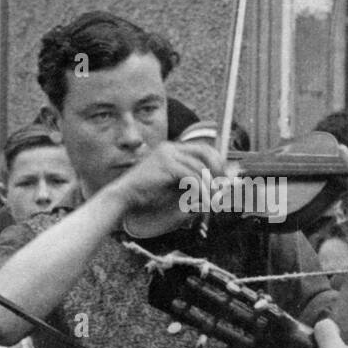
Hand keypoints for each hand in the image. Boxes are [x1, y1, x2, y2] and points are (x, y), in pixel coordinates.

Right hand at [107, 140, 223, 214]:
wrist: (124, 197)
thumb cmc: (147, 194)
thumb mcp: (174, 186)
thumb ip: (192, 182)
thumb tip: (217, 184)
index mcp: (171, 150)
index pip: (203, 148)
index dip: (217, 162)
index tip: (224, 178)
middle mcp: (170, 148)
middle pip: (205, 151)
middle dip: (218, 169)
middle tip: (223, 187)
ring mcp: (167, 154)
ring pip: (199, 167)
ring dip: (209, 186)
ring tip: (213, 199)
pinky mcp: (166, 164)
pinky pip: (191, 176)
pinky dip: (200, 189)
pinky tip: (203, 199)